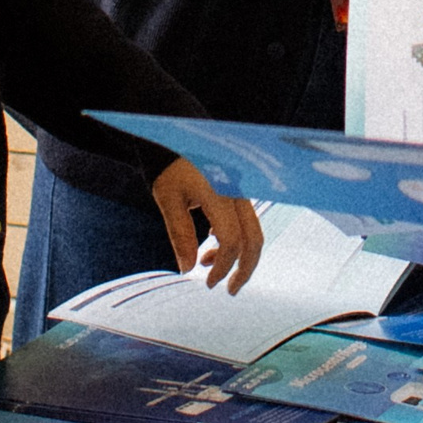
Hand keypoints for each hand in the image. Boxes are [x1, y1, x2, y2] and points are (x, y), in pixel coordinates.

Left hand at [151, 156, 264, 294]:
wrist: (176, 132)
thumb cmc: (169, 165)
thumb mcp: (168, 199)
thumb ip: (180, 234)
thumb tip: (187, 269)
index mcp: (220, 194)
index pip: (231, 241)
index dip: (222, 266)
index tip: (208, 283)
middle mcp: (237, 193)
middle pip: (254, 239)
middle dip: (244, 269)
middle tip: (229, 290)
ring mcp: (241, 191)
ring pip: (253, 231)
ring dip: (238, 255)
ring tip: (208, 266)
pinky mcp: (238, 191)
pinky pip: (245, 221)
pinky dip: (234, 238)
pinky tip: (210, 244)